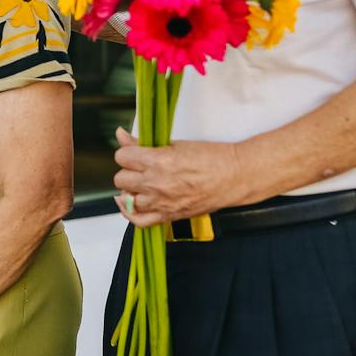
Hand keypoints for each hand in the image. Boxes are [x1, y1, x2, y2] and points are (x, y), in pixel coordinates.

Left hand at [112, 127, 251, 226]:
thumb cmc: (212, 158)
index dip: (127, 153)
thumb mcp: (176, 144)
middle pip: (121, 178)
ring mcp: (162, 202)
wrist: (234, 176)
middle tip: (140, 167)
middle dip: (129, 170)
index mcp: (158, 161)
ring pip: (127, 199)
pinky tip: (130, 203)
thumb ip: (143, 142)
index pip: (122, 157)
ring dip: (131, 190)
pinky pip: (138, 221)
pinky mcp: (169, 215)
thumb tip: (121, 134)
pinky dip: (130, 213)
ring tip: (141, 183)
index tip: (134, 153)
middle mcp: (157, 183)